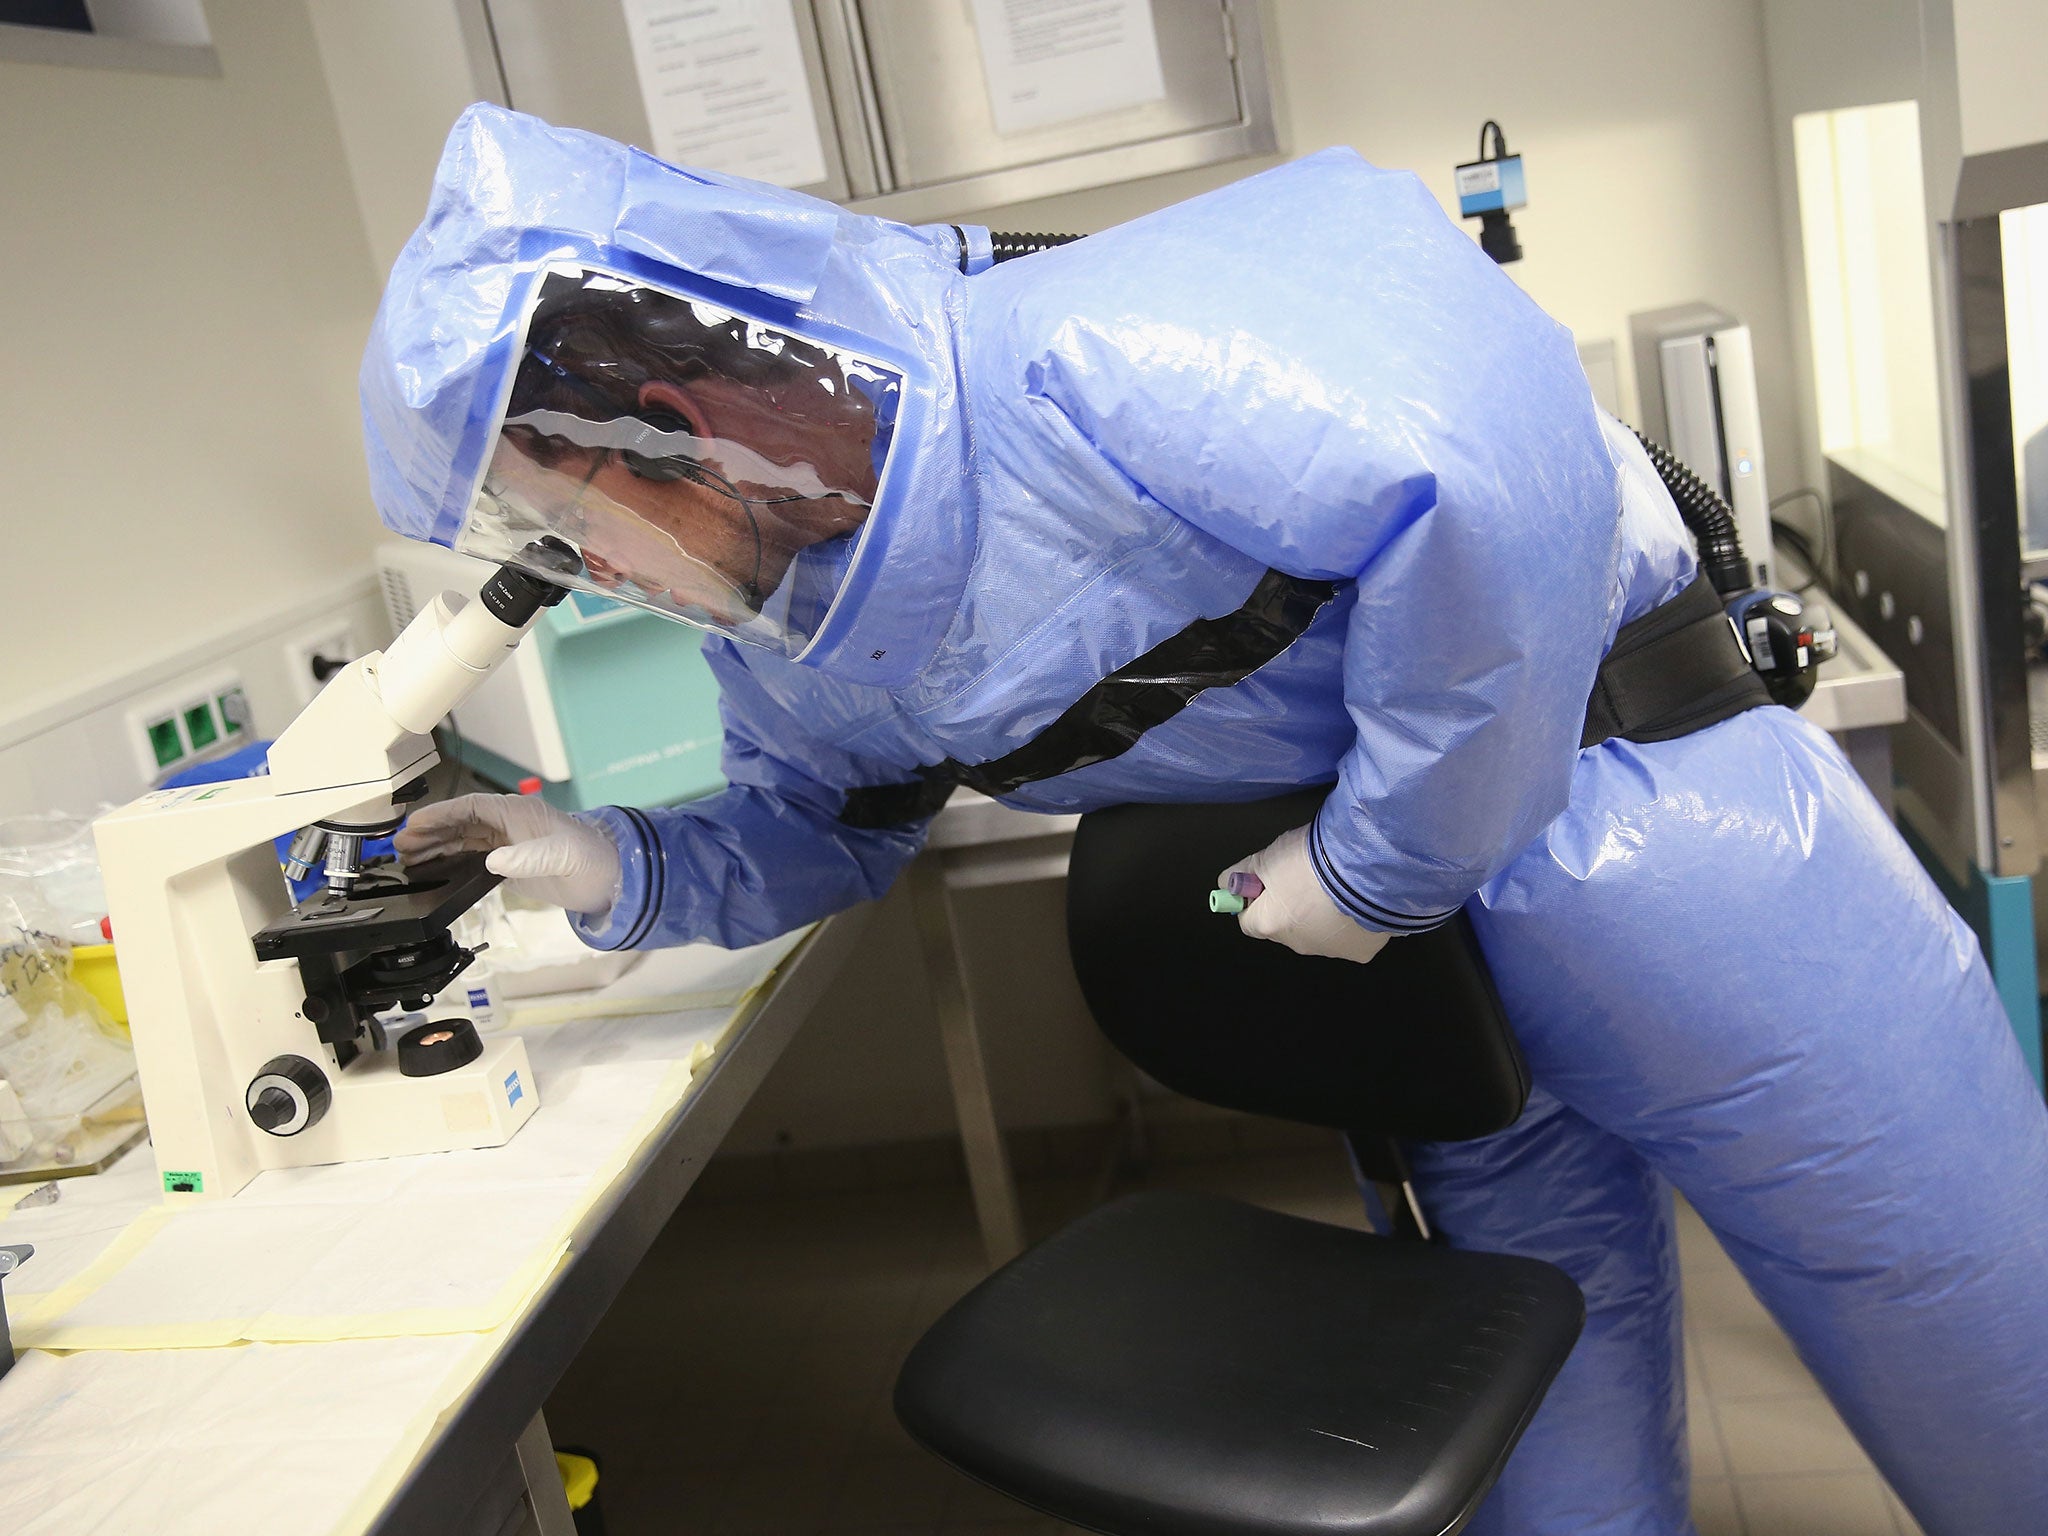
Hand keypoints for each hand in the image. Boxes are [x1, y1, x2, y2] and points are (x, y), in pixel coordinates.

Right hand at [394, 794, 622, 916]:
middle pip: (460, 822)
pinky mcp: (510, 864)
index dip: (441, 814)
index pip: (470, 807)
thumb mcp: (561, 856)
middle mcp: (509, 824)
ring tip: (407, 858)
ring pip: (463, 839)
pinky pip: (472, 857)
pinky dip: (450, 861)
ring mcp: (508, 844)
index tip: (414, 825)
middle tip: (400, 845)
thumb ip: (528, 858)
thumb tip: (492, 859)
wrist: (609, 880)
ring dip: (436, 846)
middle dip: (430, 832)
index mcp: (518, 813)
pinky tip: (432, 868)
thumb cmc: (590, 860)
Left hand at [1219, 824, 1388, 963]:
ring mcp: (1331, 951)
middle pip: (1285, 927)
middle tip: (1306, 878)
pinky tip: (1357, 900)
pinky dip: (1351, 921)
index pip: (1248, 919)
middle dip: (1291, 907)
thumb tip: (1227, 882)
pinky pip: (1350, 936)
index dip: (1255, 900)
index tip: (1265, 884)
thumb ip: (1242, 872)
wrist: (1366, 867)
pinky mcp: (1361, 951)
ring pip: (1319, 933)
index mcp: (1270, 925)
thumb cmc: (1313, 861)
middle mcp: (1297, 945)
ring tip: (1336, 887)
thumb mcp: (1268, 856)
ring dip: (1322, 914)